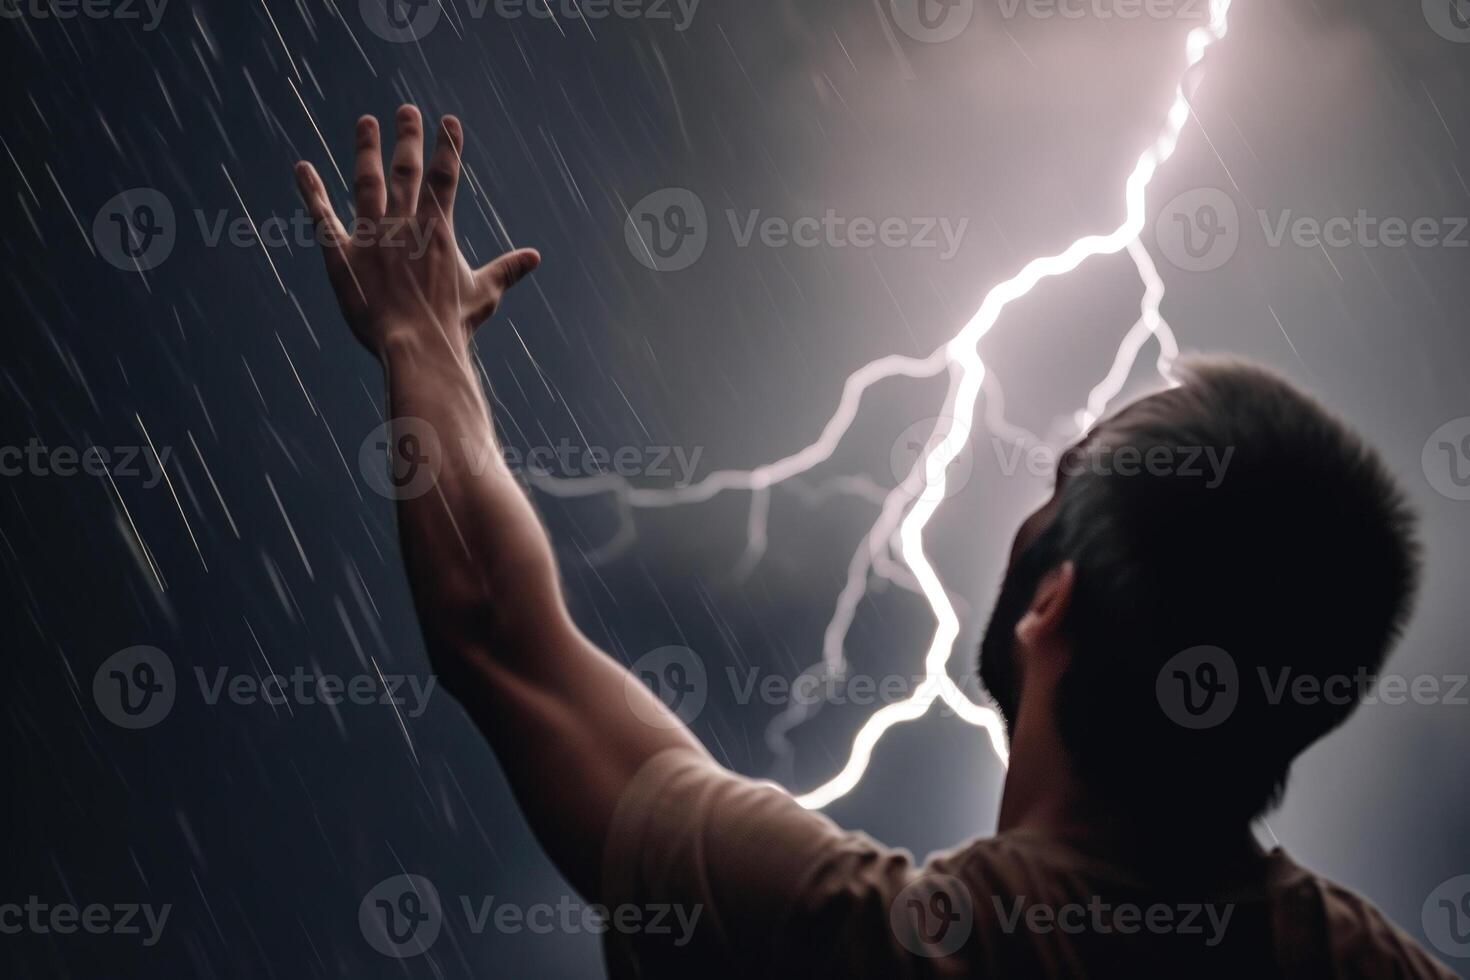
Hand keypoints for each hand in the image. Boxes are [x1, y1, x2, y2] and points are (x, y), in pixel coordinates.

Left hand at [294, 105, 539, 356]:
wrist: (416, 345)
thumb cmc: (452, 324)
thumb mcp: (483, 294)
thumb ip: (507, 269)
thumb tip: (534, 257)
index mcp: (437, 231)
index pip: (444, 177)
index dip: (447, 146)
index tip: (448, 120)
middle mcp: (403, 225)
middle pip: (406, 171)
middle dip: (408, 138)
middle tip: (406, 110)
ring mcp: (371, 237)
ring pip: (367, 183)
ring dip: (366, 150)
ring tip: (366, 122)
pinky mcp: (342, 255)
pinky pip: (323, 218)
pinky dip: (311, 192)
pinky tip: (302, 168)